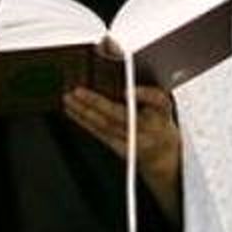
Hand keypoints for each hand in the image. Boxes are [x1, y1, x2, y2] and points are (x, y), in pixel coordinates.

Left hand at [62, 86, 180, 220]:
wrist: (163, 157)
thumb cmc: (161, 123)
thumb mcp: (163, 106)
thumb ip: (148, 92)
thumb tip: (123, 75)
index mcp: (163, 115)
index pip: (159, 103)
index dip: (145, 96)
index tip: (129, 90)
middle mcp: (149, 131)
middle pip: (121, 117)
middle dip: (97, 103)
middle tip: (78, 91)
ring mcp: (133, 143)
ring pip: (105, 126)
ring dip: (83, 111)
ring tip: (68, 98)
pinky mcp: (119, 149)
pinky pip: (98, 134)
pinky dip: (83, 120)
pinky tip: (71, 110)